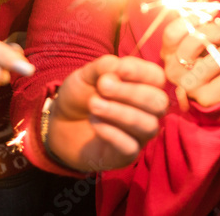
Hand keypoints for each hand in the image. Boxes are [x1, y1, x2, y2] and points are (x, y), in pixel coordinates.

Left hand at [46, 55, 167, 171]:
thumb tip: (116, 65)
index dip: (142, 72)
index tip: (120, 68)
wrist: (61, 124)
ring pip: (148, 126)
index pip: (157, 77)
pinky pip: (130, 147)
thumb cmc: (81, 95)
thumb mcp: (86, 76)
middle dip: (132, 93)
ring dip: (120, 113)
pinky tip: (94, 122)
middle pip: (158, 103)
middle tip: (103, 86)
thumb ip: (102, 68)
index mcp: (143, 86)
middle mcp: (148, 111)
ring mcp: (139, 135)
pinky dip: (112, 133)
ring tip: (93, 104)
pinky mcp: (126, 155)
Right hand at [160, 18, 219, 106]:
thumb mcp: (200, 40)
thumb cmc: (207, 60)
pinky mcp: (207, 99)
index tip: (210, 13)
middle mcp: (173, 70)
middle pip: (195, 40)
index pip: (172, 32)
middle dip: (217, 32)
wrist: (214, 94)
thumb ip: (201, 21)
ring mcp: (189, 86)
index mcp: (168, 52)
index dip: (193, 18)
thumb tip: (211, 4)